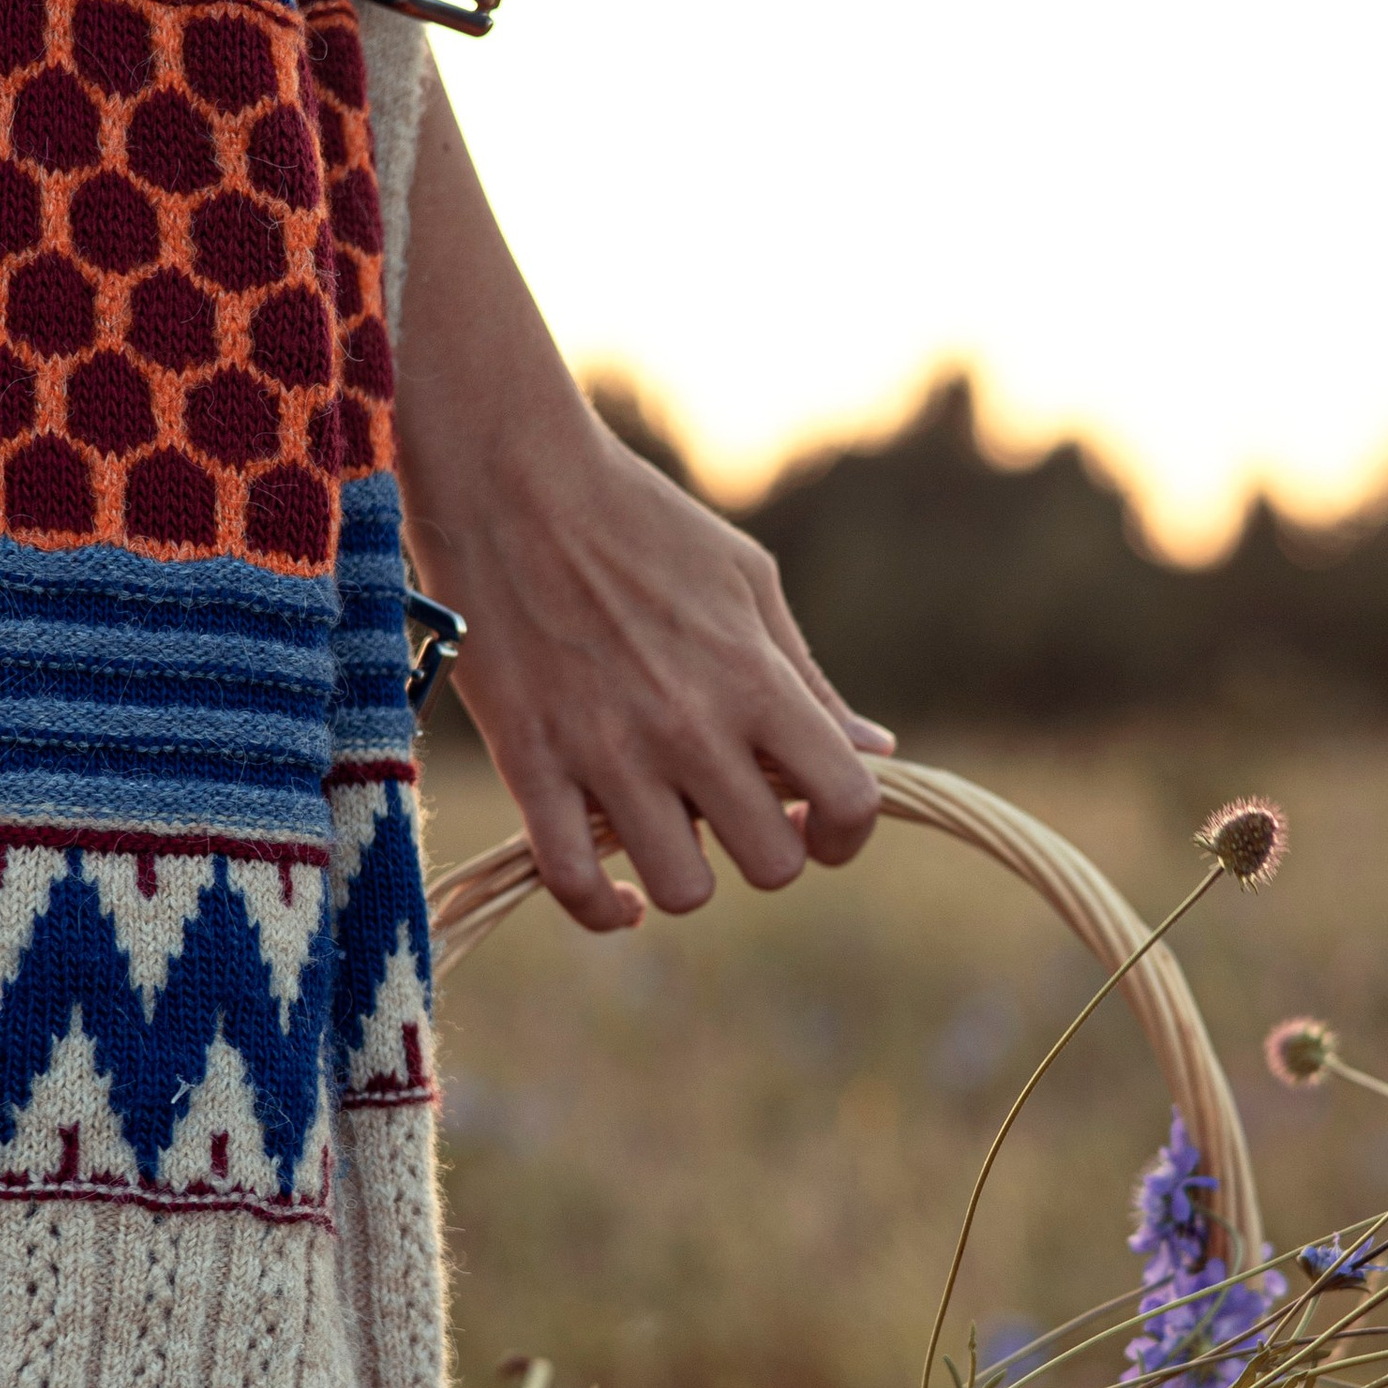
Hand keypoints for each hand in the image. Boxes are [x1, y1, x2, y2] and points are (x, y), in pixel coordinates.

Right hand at [390, 71, 891, 931]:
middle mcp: (690, 727)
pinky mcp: (531, 765)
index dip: (847, 831)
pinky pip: (573, 884)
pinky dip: (601, 909)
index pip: (847, 801)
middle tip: (738, 817)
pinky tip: (617, 894)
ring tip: (670, 832)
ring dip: (685, 874)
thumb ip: (808, 680)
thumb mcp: (747, 581)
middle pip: (771, 865)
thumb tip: (876, 750)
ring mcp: (606, 753)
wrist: (510, 479)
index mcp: (754, 678)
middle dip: (767, 852)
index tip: (819, 821)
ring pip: (681, 891)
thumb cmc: (641, 519)